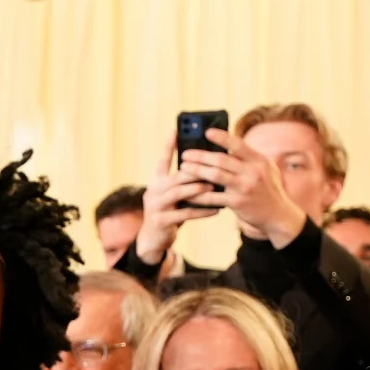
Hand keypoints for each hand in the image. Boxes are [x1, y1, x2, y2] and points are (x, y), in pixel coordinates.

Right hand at [136, 135, 211, 263]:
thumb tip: (206, 167)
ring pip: (179, 193)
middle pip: (176, 176)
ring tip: (213, 186)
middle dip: (194, 170)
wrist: (153, 239)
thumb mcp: (173, 195)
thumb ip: (183, 182)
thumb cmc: (169, 212)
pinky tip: (216, 209)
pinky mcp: (162, 221)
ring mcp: (156, 206)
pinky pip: (185, 213)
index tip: (176, 129)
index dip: (168, 144)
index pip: (162, 159)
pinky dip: (202, 211)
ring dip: (197, 189)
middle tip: (212, 165)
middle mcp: (153, 190)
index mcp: (156, 181)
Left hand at [182, 128, 308, 246]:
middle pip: (221, 160)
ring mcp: (245, 188)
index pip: (238, 144)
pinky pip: (213, 197)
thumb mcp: (266, 170)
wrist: (279, 216)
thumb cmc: (268, 190)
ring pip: (215, 176)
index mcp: (259, 160)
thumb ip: (249, 159)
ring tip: (183, 168)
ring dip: (196, 171)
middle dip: (200, 156)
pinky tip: (188, 192)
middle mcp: (253, 172)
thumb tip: (226, 148)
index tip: (207, 132)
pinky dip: (198, 194)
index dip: (222, 137)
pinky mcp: (238, 203)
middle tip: (185, 154)